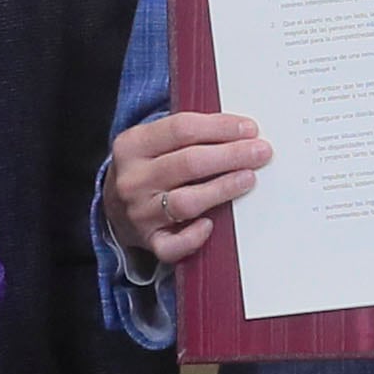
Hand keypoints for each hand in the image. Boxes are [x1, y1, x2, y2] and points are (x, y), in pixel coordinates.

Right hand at [104, 110, 265, 268]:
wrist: (113, 207)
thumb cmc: (147, 168)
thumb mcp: (152, 142)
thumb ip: (186, 134)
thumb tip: (239, 131)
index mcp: (132, 145)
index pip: (180, 129)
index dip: (219, 127)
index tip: (249, 129)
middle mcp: (133, 179)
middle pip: (187, 163)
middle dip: (231, 155)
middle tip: (260, 152)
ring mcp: (139, 213)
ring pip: (185, 202)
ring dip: (222, 189)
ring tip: (248, 179)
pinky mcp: (149, 241)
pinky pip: (173, 245)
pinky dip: (193, 237)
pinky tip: (211, 225)